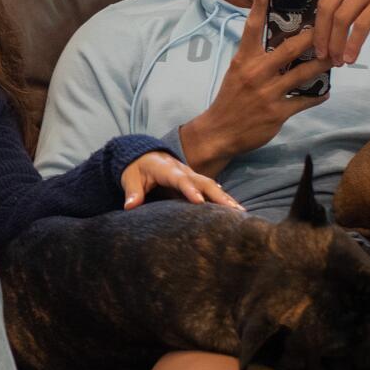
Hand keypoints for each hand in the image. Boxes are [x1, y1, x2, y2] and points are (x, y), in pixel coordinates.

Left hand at [120, 151, 241, 209]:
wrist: (144, 157)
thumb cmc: (136, 168)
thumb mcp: (130, 177)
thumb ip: (132, 191)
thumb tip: (130, 206)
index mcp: (167, 169)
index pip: (180, 180)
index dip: (190, 189)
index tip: (199, 201)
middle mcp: (183, 171)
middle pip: (203, 182)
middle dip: (218, 195)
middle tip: (232, 210)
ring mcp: (191, 176)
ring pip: (211, 186)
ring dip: (225, 198)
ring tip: (240, 213)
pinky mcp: (194, 183)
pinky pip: (211, 190)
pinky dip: (223, 199)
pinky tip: (235, 210)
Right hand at [178, 0, 332, 172]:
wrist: (219, 132)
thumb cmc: (230, 99)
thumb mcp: (237, 72)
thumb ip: (254, 56)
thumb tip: (275, 40)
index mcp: (244, 60)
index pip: (252, 27)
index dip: (258, 5)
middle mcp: (256, 73)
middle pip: (290, 48)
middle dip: (313, 37)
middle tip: (329, 25)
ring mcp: (267, 93)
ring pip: (303, 73)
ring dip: (323, 64)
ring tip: (336, 58)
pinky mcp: (277, 112)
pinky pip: (304, 100)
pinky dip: (318, 95)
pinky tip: (326, 91)